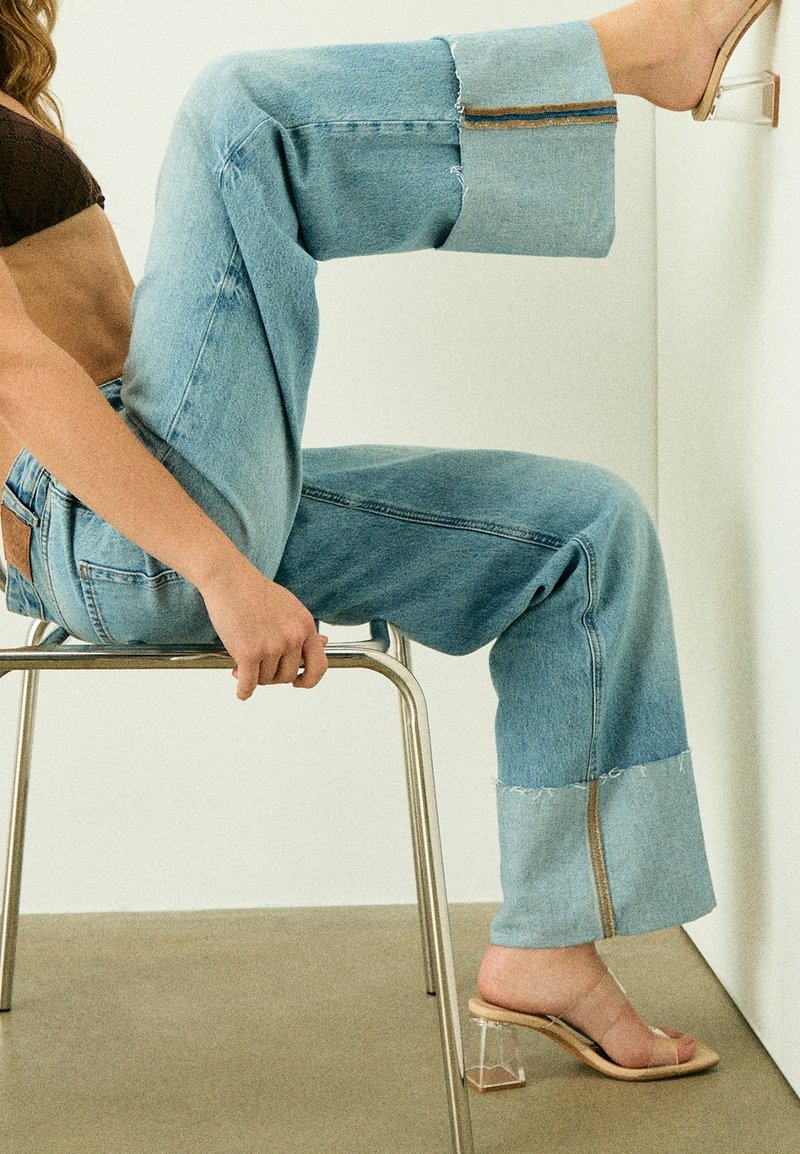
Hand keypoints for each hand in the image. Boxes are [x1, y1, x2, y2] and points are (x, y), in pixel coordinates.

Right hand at [198, 551, 327, 699]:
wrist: (229, 579)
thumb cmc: (256, 591)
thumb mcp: (290, 607)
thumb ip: (304, 629)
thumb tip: (324, 644)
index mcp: (305, 626)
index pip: (319, 665)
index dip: (310, 680)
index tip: (299, 683)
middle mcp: (292, 637)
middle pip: (288, 675)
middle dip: (273, 676)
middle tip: (259, 668)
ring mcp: (272, 646)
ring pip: (266, 679)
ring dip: (254, 677)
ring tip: (242, 664)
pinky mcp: (249, 652)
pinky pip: (249, 683)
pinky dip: (244, 691)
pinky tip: (241, 691)